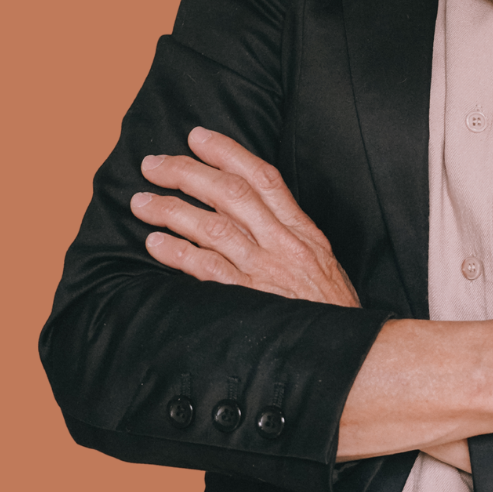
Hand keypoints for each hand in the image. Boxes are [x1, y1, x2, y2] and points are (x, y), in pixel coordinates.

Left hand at [131, 129, 472, 469]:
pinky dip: (178, 253)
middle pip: (231, 193)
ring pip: (213, 226)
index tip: (197, 136)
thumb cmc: (331, 310)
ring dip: (172, 210)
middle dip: (188, 173)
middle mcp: (283, 243)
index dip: (228, 152)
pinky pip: (206, 270)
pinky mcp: (247, 300)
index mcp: (302, 230)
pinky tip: (155, 243)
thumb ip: (289, 234)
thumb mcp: (319, 260)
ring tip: (142, 201)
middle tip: (154, 163)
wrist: (351, 355)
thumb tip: (251, 211)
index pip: (263, 177)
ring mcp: (264, 271)